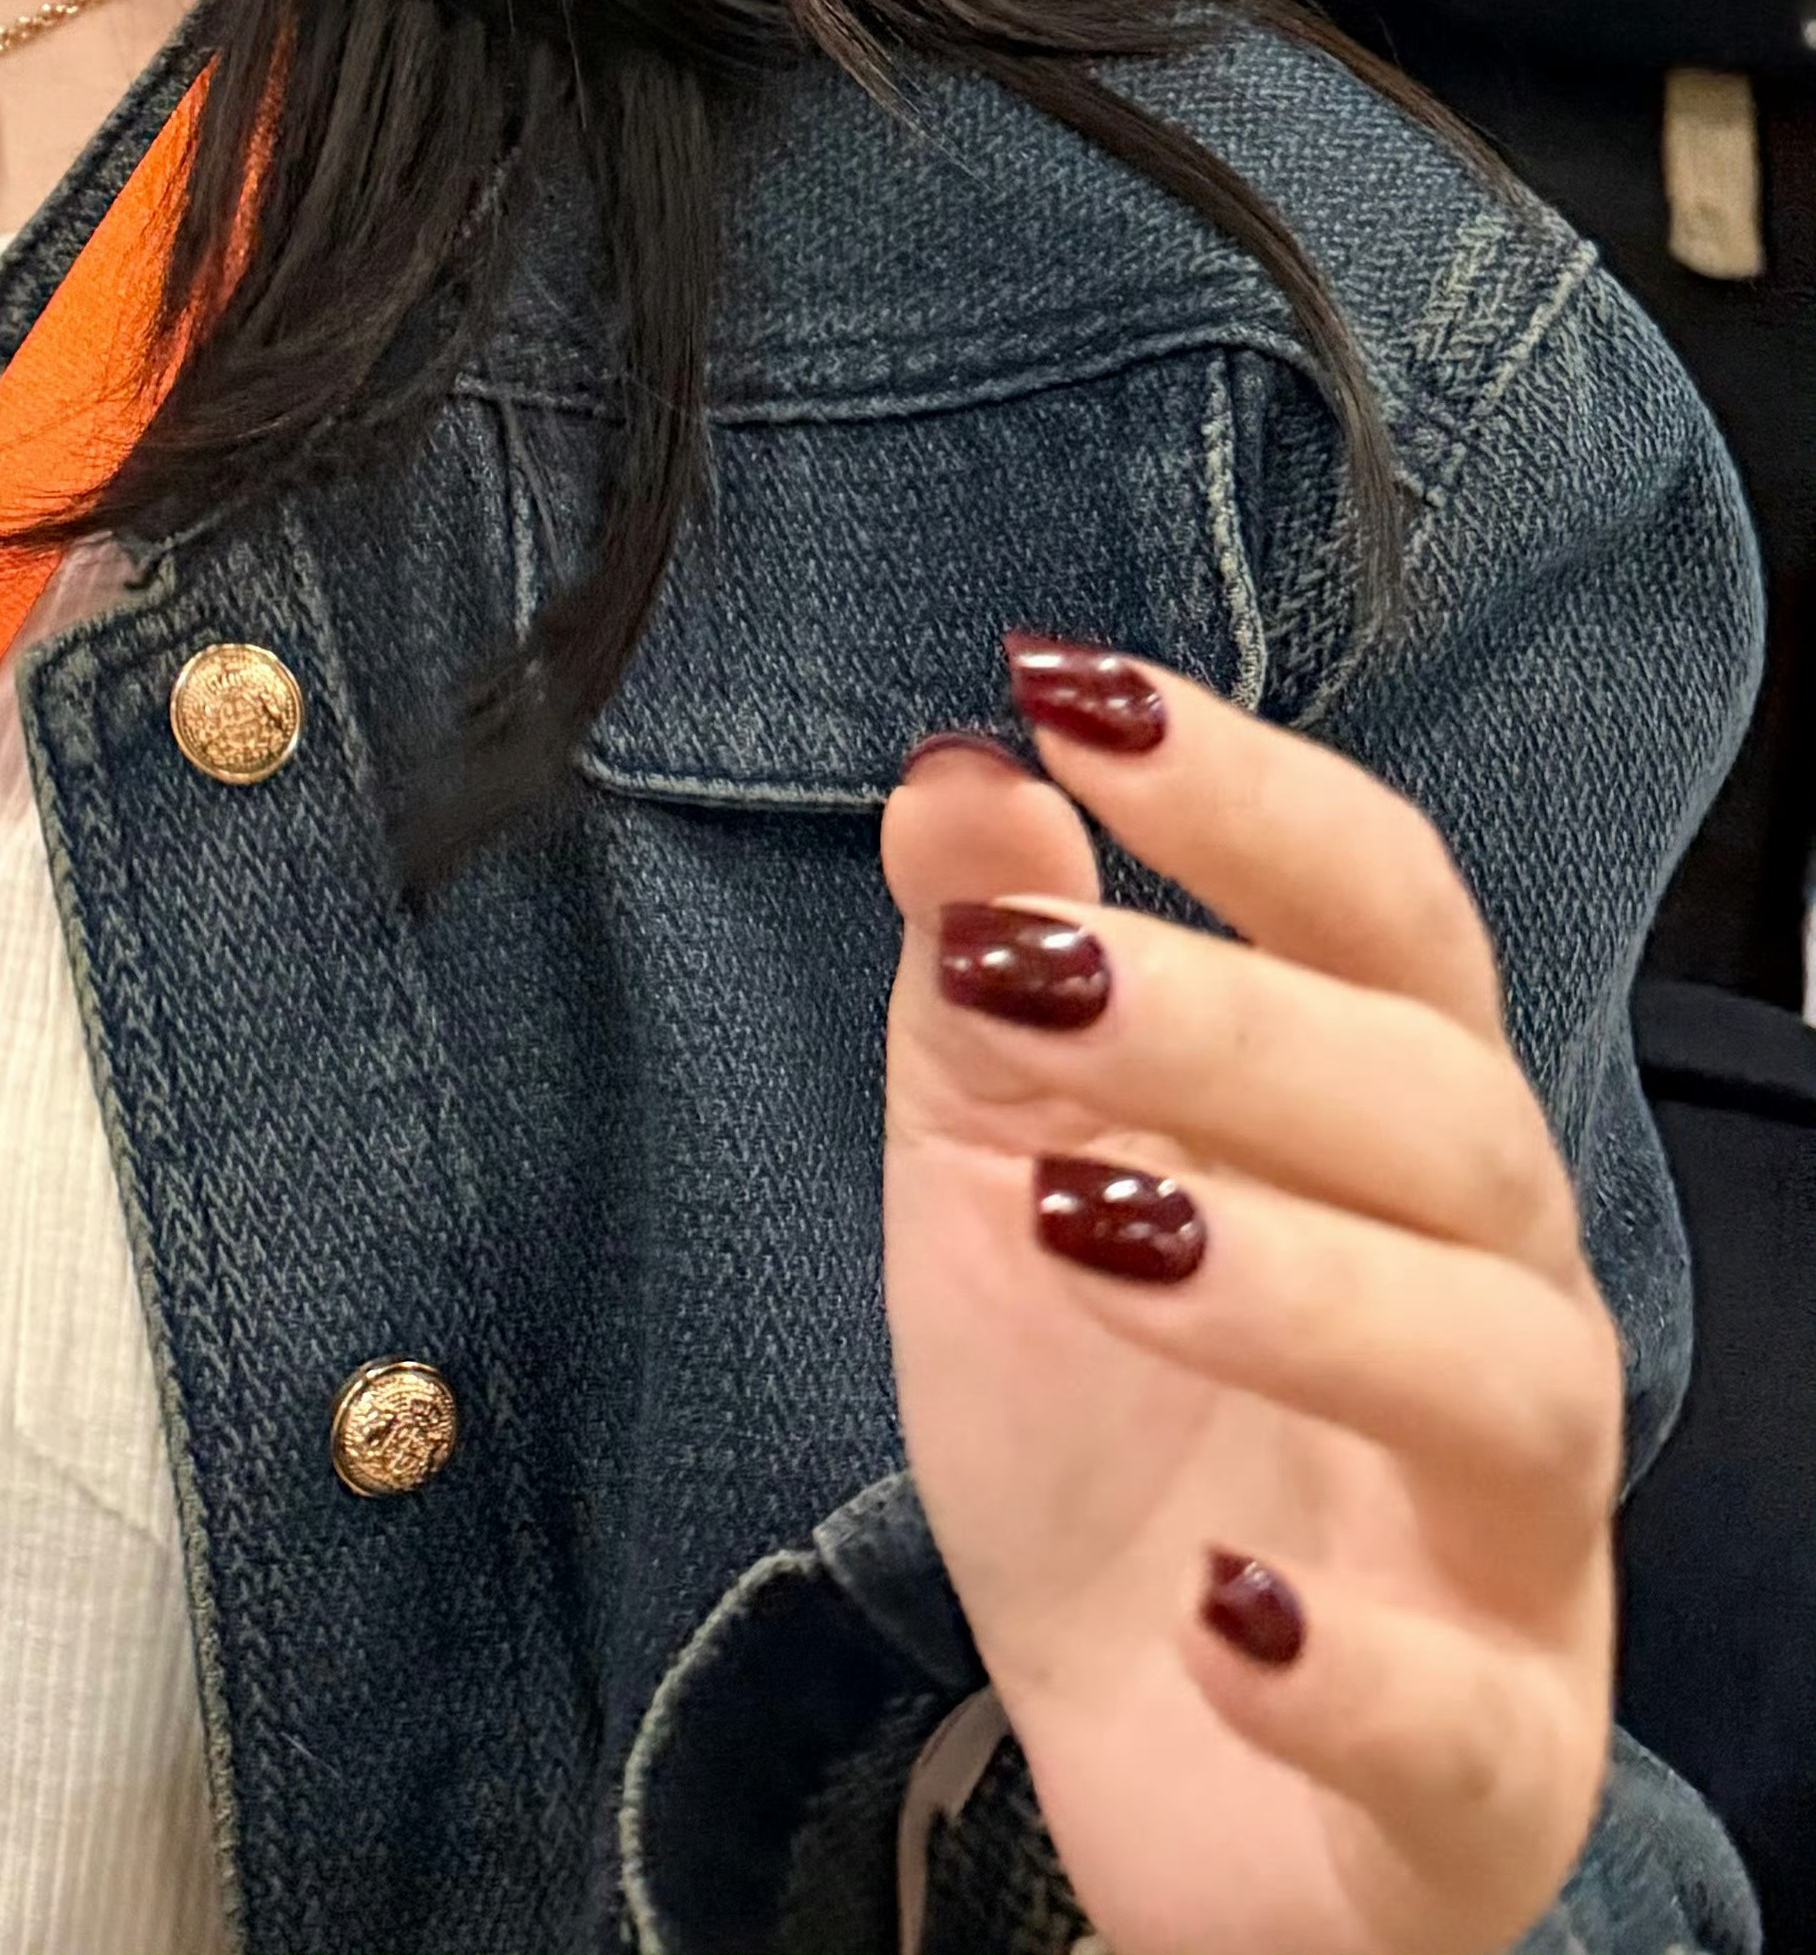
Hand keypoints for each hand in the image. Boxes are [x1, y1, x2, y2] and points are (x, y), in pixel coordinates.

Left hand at [883, 649, 1618, 1954]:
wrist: (1149, 1779)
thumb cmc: (1113, 1439)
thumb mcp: (997, 1175)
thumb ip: (990, 974)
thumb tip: (960, 765)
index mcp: (1394, 1140)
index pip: (1391, 916)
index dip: (1253, 795)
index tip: (1074, 693)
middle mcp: (1499, 1309)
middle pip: (1449, 1120)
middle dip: (1238, 1024)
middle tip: (1020, 971)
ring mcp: (1513, 1550)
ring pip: (1506, 1381)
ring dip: (1300, 1285)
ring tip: (1091, 1229)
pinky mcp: (1486, 1777)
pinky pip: (1466, 1724)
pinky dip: (1347, 1664)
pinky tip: (1215, 1607)